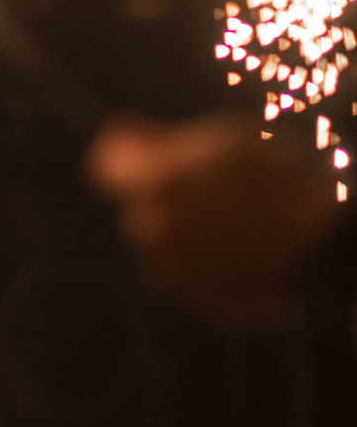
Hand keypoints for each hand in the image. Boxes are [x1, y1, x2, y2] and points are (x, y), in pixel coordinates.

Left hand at [87, 113, 340, 323]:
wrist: (323, 248)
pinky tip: (238, 249)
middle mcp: (149, 228)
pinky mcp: (191, 297)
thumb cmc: (282, 184)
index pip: (102, 167)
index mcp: (152, 184)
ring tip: (236, 222)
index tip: (141, 154)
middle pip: (137, 206)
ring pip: (160, 241)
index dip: (123, 158)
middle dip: (163, 197)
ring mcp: (168, 267)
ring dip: (183, 231)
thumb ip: (158, 140)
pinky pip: (183, 273)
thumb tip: (113, 129)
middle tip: (215, 191)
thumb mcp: (223, 144)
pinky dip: (201, 261)